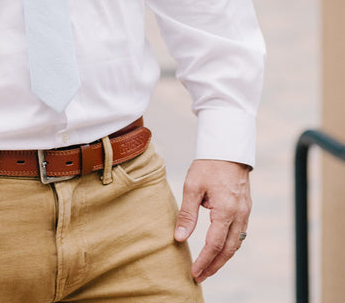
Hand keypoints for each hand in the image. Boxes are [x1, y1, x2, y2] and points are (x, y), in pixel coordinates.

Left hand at [174, 159, 250, 282]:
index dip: (204, 260)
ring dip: (222, 258)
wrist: (228, 147)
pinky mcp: (245, 209)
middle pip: (228, 249)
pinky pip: (239, 233)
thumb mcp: (193, 186)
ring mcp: (245, 212)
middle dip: (214, 265)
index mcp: (226, 209)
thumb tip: (180, 238)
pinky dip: (229, 246)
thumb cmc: (208, 164)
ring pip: (236, 244)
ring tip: (208, 268)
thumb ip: (187, 214)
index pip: (215, 244)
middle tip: (200, 277)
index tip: (194, 272)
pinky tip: (219, 250)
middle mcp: (239, 214)